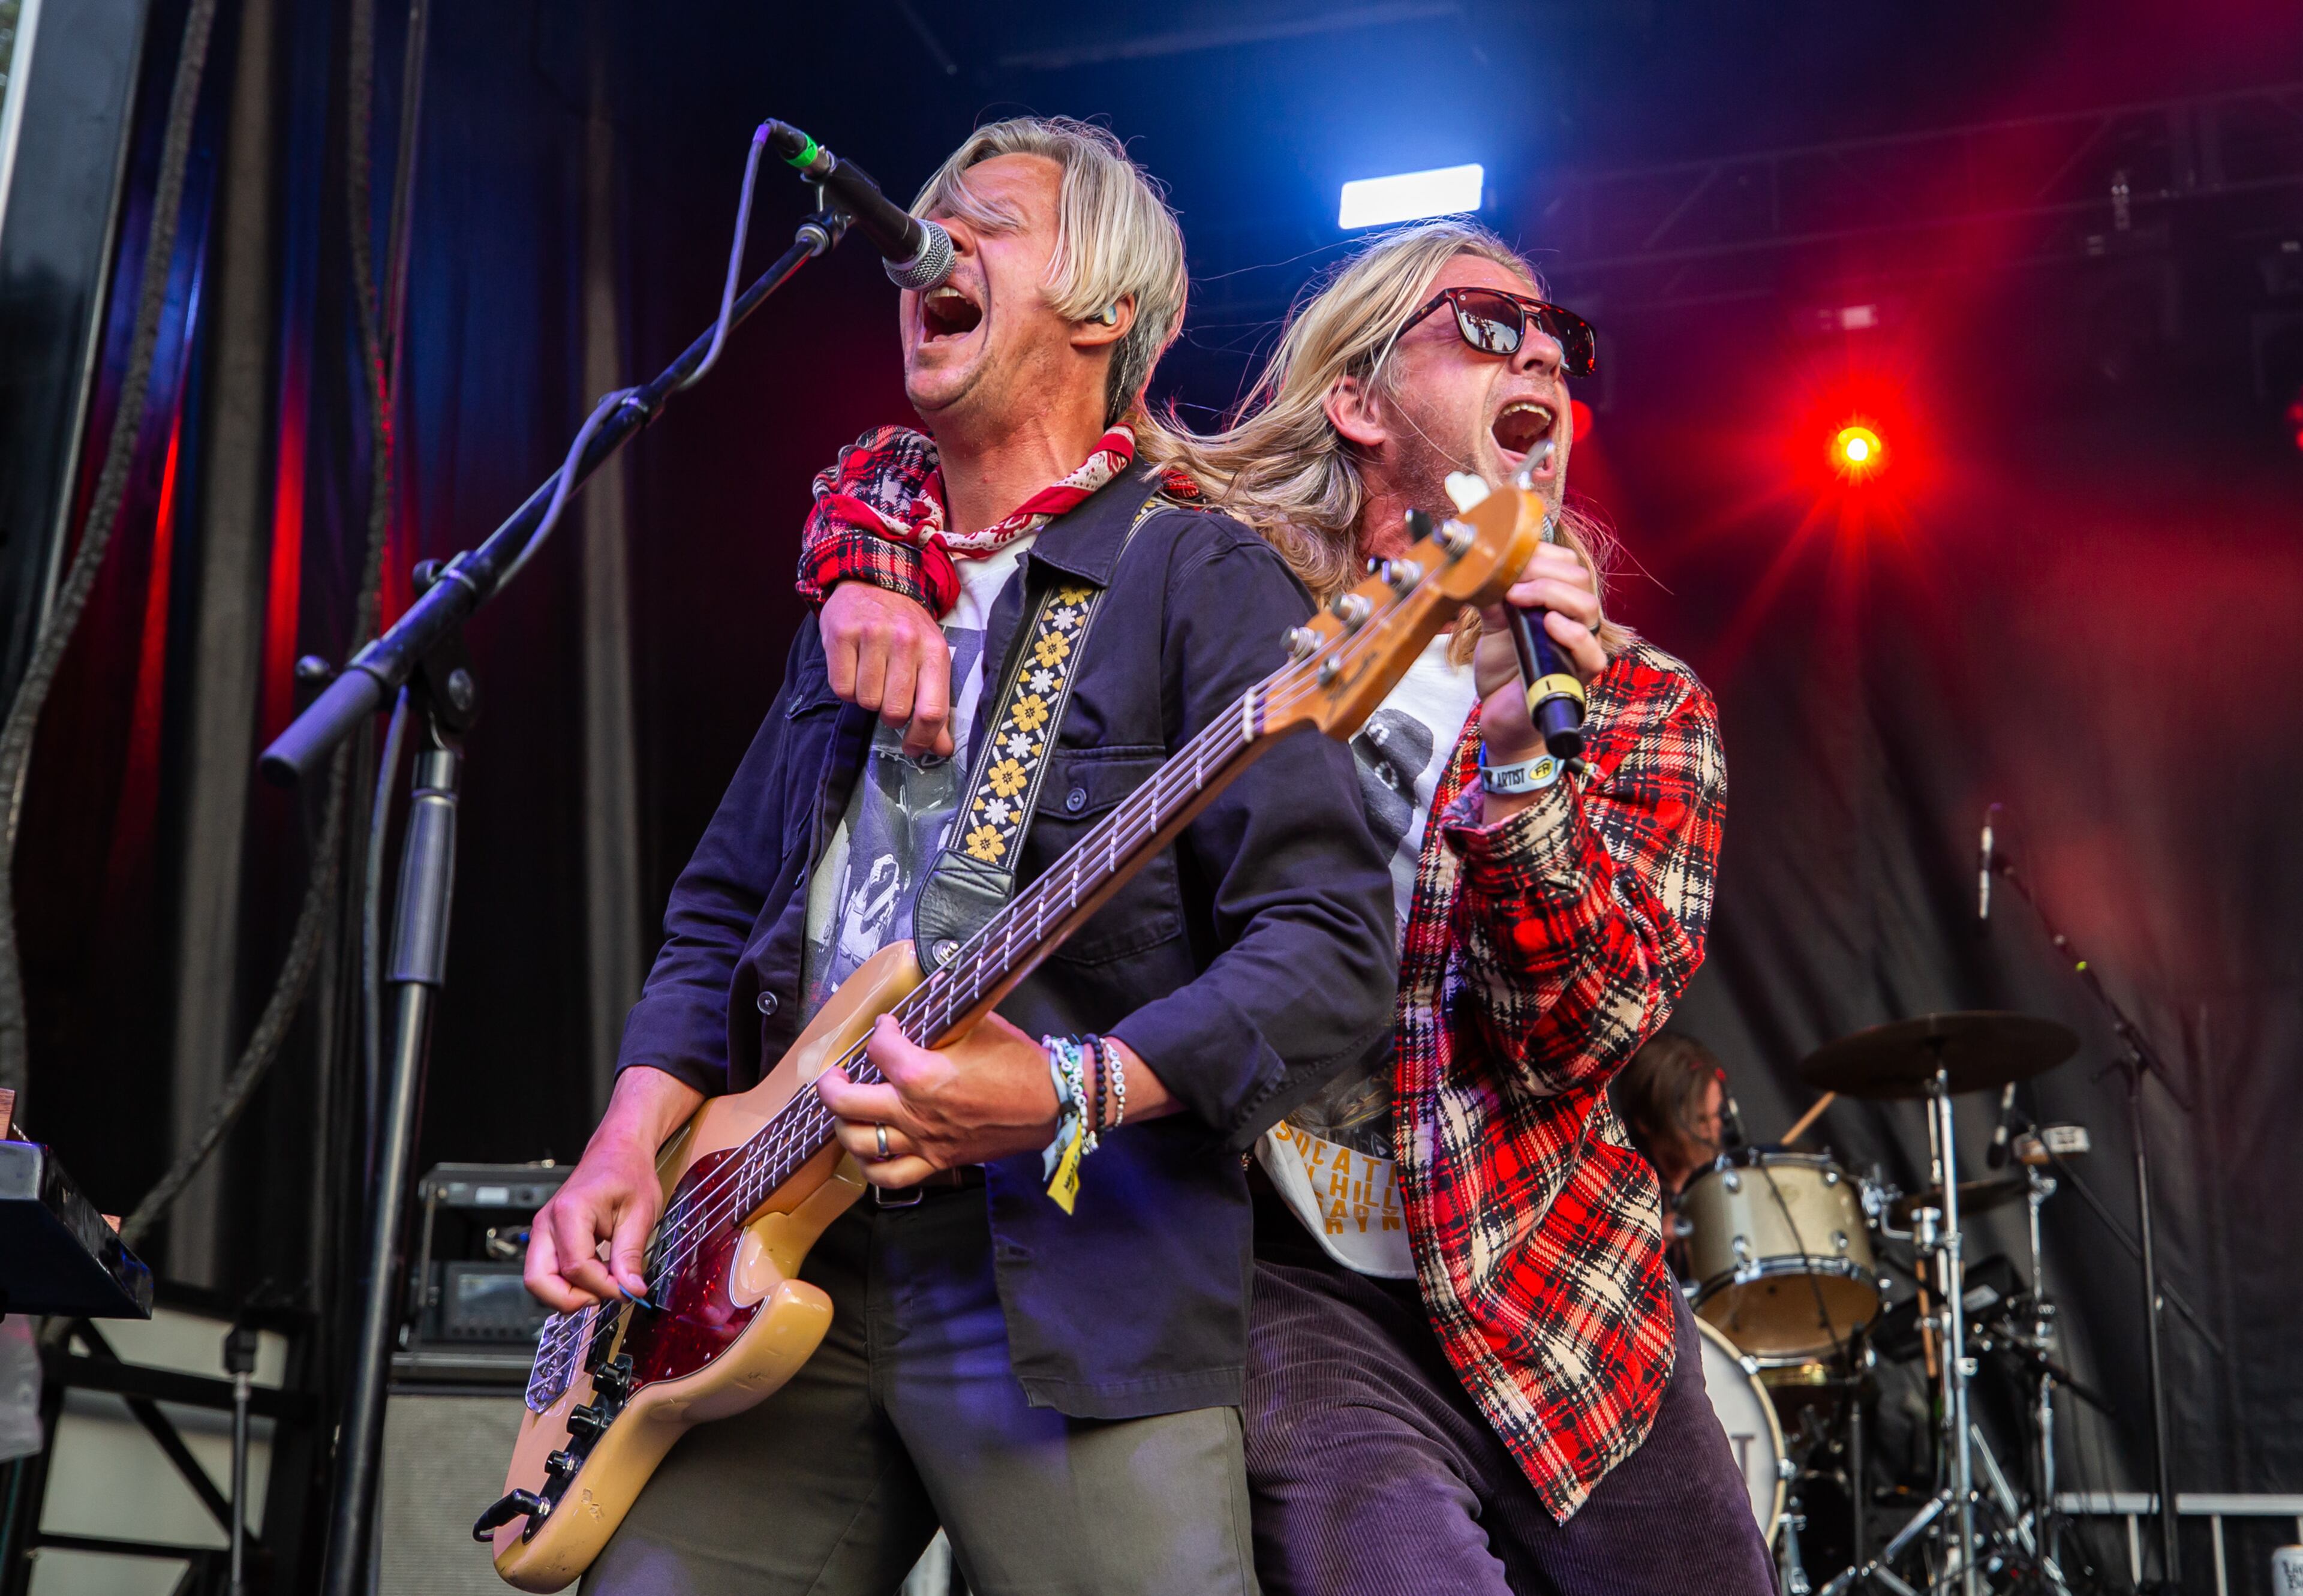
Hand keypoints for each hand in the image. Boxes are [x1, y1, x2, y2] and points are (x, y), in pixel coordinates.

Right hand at [523, 1067, 700, 1313]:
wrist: (617, 1151)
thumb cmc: (628, 1172)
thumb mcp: (641, 1212)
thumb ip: (631, 1255)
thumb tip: (631, 1290)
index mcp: (570, 1211)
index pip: (576, 1267)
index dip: (604, 1287)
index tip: (628, 1289)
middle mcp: (548, 1222)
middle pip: (538, 1281)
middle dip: (572, 1300)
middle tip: (605, 1296)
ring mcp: (543, 1229)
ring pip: (537, 1280)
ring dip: (568, 1294)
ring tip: (602, 1283)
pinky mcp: (547, 1236)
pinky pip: (547, 1271)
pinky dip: (568, 1282)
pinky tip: (596, 1273)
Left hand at [816, 1013, 1062, 1188]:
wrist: (1052, 1103)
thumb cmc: (1018, 1063)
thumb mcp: (978, 1024)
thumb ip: (940, 1018)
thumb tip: (919, 1004)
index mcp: (923, 1075)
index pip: (878, 1049)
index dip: (880, 1031)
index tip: (888, 1026)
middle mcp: (915, 1113)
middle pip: (846, 1102)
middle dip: (831, 1083)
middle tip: (834, 1074)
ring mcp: (924, 1142)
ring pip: (859, 1144)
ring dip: (843, 1125)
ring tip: (846, 1110)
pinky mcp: (938, 1161)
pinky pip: (890, 1177)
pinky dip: (871, 1167)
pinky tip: (869, 1151)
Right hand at [821, 582, 953, 757]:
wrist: (875, 580)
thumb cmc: (906, 629)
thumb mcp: (929, 660)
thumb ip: (936, 705)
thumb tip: (942, 751)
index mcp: (934, 651)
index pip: (932, 711)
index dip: (922, 739)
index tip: (913, 749)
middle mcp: (905, 641)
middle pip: (896, 712)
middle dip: (891, 716)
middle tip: (889, 697)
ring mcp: (872, 635)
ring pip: (866, 702)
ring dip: (867, 699)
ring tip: (871, 675)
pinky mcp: (841, 634)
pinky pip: (841, 688)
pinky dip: (846, 688)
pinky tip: (853, 668)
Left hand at [1472, 542, 1605, 769]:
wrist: (1499, 716)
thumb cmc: (1503, 671)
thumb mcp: (1492, 627)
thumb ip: (1492, 600)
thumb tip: (1484, 571)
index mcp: (1558, 603)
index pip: (1565, 565)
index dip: (1540, 555)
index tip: (1508, 560)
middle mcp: (1575, 620)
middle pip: (1579, 578)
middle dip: (1543, 570)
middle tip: (1511, 580)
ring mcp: (1580, 647)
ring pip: (1588, 606)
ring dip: (1552, 594)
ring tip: (1520, 597)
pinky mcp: (1579, 676)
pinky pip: (1591, 652)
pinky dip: (1572, 633)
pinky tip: (1549, 624)